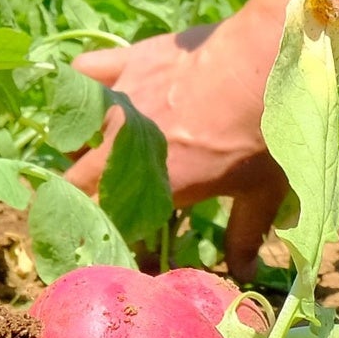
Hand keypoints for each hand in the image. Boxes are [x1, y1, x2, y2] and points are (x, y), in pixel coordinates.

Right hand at [72, 14, 285, 257]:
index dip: (103, 231)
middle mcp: (124, 149)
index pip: (107, 222)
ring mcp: (119, 103)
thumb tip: (243, 274)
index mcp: (155, 188)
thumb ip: (245, 235)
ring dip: (77, 145)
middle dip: (79, 194)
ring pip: (72, 131)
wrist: (264, 62)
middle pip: (75, 181)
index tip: (111, 234)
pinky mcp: (126, 63)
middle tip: (94, 195)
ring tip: (92, 148)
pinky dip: (79, 85)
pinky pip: (83, 74)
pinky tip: (86, 93)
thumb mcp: (261, 193)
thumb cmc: (266, 133)